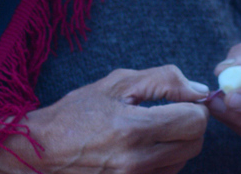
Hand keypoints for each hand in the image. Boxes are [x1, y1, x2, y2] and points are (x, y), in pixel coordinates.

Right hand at [0, 65, 209, 173]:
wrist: (42, 150)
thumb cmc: (75, 113)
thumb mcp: (115, 84)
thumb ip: (162, 80)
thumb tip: (198, 89)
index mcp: (132, 128)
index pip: (194, 120)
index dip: (194, 105)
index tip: (182, 98)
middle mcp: (136, 160)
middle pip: (195, 142)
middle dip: (190, 122)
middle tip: (171, 110)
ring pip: (184, 160)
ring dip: (178, 142)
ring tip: (154, 128)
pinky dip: (166, 159)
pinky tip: (146, 147)